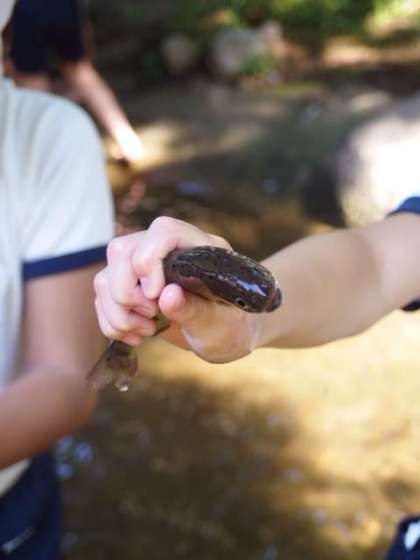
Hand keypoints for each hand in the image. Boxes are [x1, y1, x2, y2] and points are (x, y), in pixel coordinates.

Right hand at [94, 217, 258, 362]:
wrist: (225, 336)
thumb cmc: (230, 326)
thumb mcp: (220, 324)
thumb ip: (196, 310)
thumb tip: (167, 295)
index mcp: (198, 248)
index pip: (163, 230)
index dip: (150, 259)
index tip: (156, 295)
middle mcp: (166, 251)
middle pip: (121, 251)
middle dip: (127, 293)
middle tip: (152, 317)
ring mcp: (144, 269)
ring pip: (106, 277)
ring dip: (119, 313)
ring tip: (147, 331)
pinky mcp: (131, 288)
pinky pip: (102, 300)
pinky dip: (112, 323)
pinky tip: (137, 335)